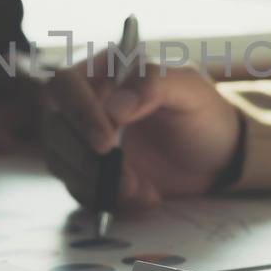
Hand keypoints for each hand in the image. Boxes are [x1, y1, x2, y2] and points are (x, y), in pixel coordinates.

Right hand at [42, 53, 239, 211]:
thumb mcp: (189, 90)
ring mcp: (83, 141)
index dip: (77, 113)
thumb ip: (153, 84)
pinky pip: (81, 190)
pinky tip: (146, 195)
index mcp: (103, 70)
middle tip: (129, 179)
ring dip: (100, 183)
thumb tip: (115, 107)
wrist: (216, 157)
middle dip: (89, 161)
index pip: (64, 85)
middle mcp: (84, 103)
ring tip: (145, 188)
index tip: (106, 143)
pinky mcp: (90, 172)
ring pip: (61, 163)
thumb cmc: (203, 113)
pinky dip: (110, 199)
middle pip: (54, 129)